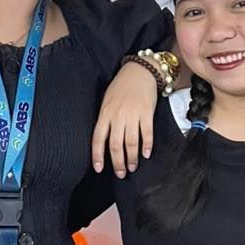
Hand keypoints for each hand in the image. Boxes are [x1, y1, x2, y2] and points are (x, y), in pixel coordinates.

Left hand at [92, 61, 158, 176]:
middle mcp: (117, 116)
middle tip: (121, 173)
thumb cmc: (121, 87)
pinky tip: (146, 154)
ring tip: (133, 167)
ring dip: (132, 158)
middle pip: (116, 145)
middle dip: (118, 163)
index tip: (99, 169)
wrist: (140, 71)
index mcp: (105, 114)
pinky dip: (147, 145)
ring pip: (131, 143)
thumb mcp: (107, 101)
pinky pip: (147, 133)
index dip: (98, 156)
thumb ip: (106, 120)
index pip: (98, 139)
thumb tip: (105, 141)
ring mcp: (132, 114)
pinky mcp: (147, 113)